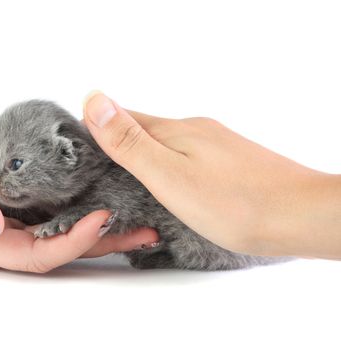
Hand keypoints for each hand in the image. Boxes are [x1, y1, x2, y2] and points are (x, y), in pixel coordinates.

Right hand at [0, 158, 157, 271]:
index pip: (42, 252)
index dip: (75, 239)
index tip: (104, 217)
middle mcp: (5, 239)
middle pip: (64, 245)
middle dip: (105, 239)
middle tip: (147, 227)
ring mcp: (8, 223)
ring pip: (61, 225)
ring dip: (98, 220)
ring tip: (136, 211)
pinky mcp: (8, 205)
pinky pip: (47, 206)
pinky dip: (74, 200)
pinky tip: (94, 189)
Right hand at [83, 92, 340, 258]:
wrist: (301, 216)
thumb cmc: (235, 203)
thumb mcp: (168, 175)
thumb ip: (130, 142)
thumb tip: (94, 99)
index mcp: (176, 131)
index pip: (124, 119)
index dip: (99, 129)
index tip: (78, 146)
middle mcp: (196, 131)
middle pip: (146, 130)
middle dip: (120, 143)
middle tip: (96, 164)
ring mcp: (217, 145)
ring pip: (169, 144)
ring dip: (146, 155)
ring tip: (128, 176)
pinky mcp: (232, 162)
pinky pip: (190, 157)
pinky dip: (172, 165)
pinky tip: (173, 183)